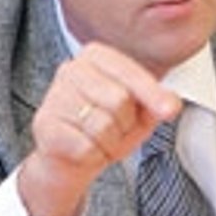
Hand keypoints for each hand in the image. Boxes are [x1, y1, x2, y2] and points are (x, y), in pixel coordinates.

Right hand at [18, 43, 181, 215]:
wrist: (68, 159)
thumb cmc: (105, 129)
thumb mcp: (139, 114)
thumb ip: (156, 104)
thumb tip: (171, 104)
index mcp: (96, 56)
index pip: (131, 73)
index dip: (153, 95)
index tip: (170, 110)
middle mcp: (71, 69)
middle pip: (119, 100)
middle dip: (125, 125)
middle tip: (116, 132)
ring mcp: (54, 96)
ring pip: (102, 126)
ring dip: (109, 144)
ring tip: (99, 141)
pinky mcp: (44, 125)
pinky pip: (85, 146)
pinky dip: (93, 156)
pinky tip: (84, 150)